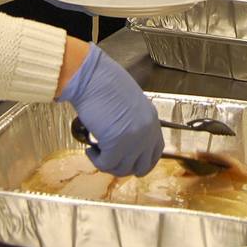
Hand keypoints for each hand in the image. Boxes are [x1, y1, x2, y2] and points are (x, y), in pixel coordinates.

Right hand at [58, 43, 162, 175]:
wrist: (93, 77)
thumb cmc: (106, 84)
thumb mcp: (130, 104)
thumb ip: (134, 122)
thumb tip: (125, 141)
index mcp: (152, 120)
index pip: (156, 152)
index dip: (141, 161)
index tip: (128, 160)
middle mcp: (147, 132)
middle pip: (142, 167)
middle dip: (124, 167)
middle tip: (110, 158)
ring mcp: (134, 140)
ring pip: (123, 169)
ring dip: (108, 164)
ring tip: (97, 151)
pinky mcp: (116, 144)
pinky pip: (106, 164)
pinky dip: (96, 160)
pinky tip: (90, 150)